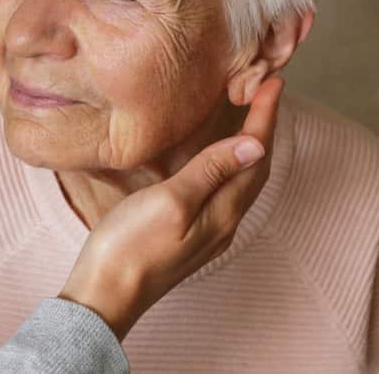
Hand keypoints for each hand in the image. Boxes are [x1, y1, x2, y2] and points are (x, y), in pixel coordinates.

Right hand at [58, 76, 284, 339]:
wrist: (105, 297)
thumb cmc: (131, 248)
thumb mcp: (172, 202)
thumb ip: (211, 172)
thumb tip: (255, 145)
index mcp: (223, 212)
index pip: (256, 155)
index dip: (265, 117)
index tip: (273, 81)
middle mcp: (223, 222)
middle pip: (256, 168)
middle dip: (264, 127)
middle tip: (266, 89)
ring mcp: (208, 231)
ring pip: (241, 180)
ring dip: (250, 145)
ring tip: (249, 114)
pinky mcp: (190, 235)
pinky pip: (224, 190)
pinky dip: (230, 163)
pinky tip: (218, 156)